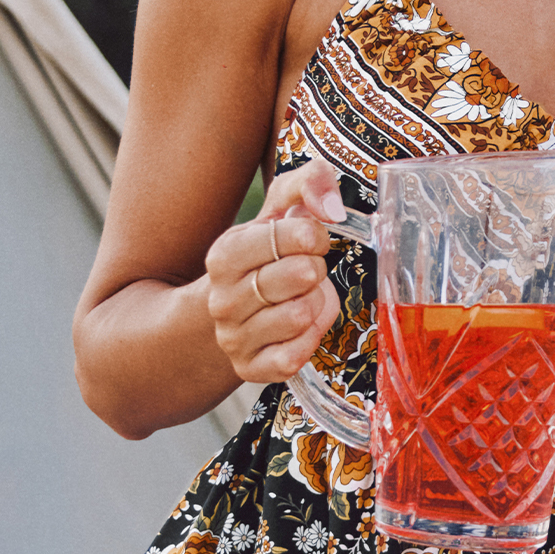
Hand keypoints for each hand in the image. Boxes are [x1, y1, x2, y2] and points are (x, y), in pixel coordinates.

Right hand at [205, 161, 343, 382]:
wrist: (231, 315)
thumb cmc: (265, 257)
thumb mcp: (278, 213)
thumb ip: (307, 184)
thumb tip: (332, 205)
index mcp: (224, 255)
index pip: (287, 236)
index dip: (313, 235)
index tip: (312, 240)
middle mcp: (222, 299)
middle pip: (301, 275)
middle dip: (316, 270)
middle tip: (306, 272)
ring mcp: (233, 337)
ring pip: (300, 316)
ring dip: (315, 305)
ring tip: (301, 298)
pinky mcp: (250, 369)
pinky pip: (295, 355)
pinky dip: (309, 339)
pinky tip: (300, 328)